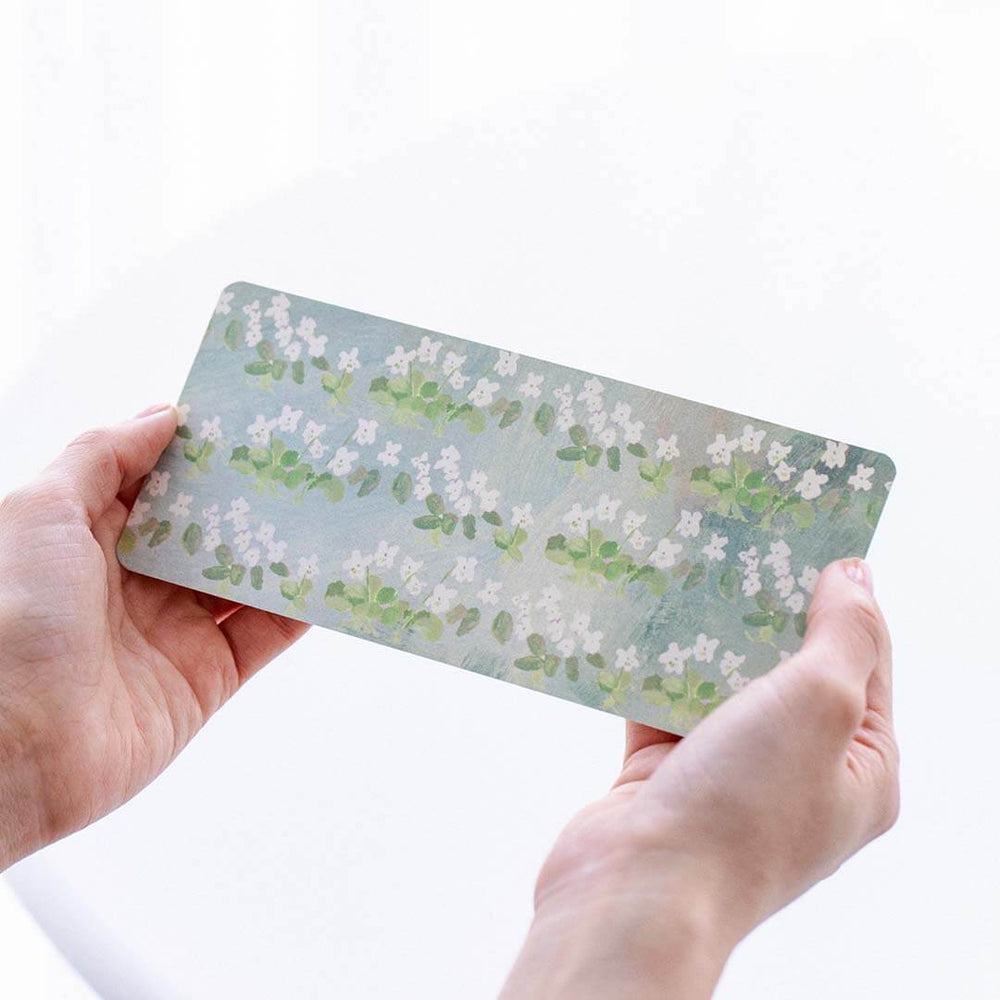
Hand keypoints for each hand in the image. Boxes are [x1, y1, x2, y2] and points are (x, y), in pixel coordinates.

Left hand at [0, 405, 307, 868]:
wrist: (14, 750)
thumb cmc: (13, 617)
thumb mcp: (40, 512)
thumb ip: (101, 457)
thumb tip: (163, 414)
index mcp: (91, 539)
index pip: (161, 487)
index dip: (202, 457)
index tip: (252, 426)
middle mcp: (136, 583)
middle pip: (211, 532)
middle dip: (254, 500)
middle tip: (308, 462)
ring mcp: (175, 632)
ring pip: (245, 581)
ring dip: (286, 551)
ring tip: (333, 510)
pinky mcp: (207, 679)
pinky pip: (263, 637)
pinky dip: (299, 609)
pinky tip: (331, 577)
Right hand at [502, 559, 897, 998]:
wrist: (636, 890)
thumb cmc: (745, 806)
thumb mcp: (820, 706)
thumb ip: (843, 636)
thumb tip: (855, 575)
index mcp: (859, 767)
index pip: (865, 663)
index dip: (841, 599)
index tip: (806, 539)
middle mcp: (798, 770)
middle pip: (787, 666)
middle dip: (764, 609)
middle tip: (740, 541)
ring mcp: (728, 771)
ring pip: (721, 680)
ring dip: (704, 633)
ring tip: (687, 565)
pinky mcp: (664, 769)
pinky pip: (662, 700)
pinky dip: (652, 663)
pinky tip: (639, 614)